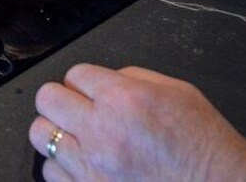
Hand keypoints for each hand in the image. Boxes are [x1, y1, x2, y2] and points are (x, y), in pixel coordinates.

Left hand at [29, 64, 245, 181]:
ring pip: (41, 135)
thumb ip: (131, 79)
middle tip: (76, 109)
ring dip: (58, 134)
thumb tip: (102, 81)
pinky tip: (85, 166)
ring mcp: (91, 166)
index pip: (74, 73)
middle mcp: (100, 130)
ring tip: (79, 139)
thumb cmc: (204, 145)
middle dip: (61, 100)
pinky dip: (64, 167)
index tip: (92, 91)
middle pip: (47, 99)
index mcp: (122, 98)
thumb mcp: (175, 91)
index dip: (85, 81)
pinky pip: (51, 172)